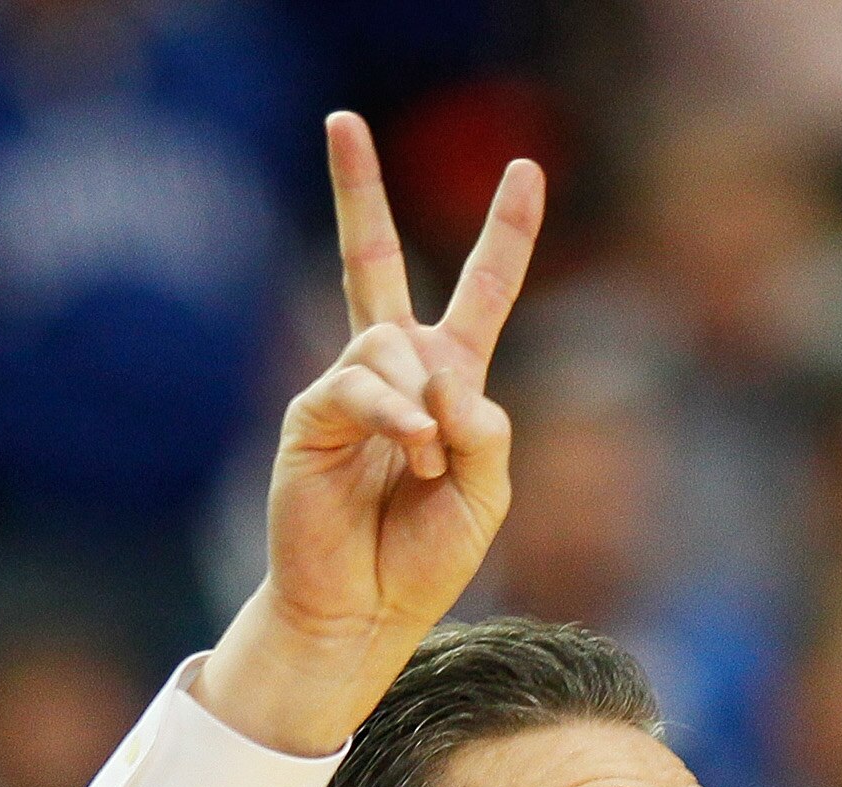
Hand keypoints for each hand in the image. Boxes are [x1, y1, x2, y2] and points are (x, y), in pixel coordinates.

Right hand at [198, 113, 545, 755]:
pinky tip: (410, 451)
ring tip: (427, 463)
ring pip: (391, 343)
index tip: (528, 170)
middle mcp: (395, 372)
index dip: (506, 235)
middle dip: (357, 192)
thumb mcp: (488, 494)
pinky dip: (396, 417)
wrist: (366, 611)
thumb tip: (448, 380)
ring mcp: (349, 389)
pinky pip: (360, 386)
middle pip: (376, 263)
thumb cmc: (425, 558)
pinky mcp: (313, 414)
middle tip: (342, 121)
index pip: (481, 293)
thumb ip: (488, 430)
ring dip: (423, 404)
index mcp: (450, 382)